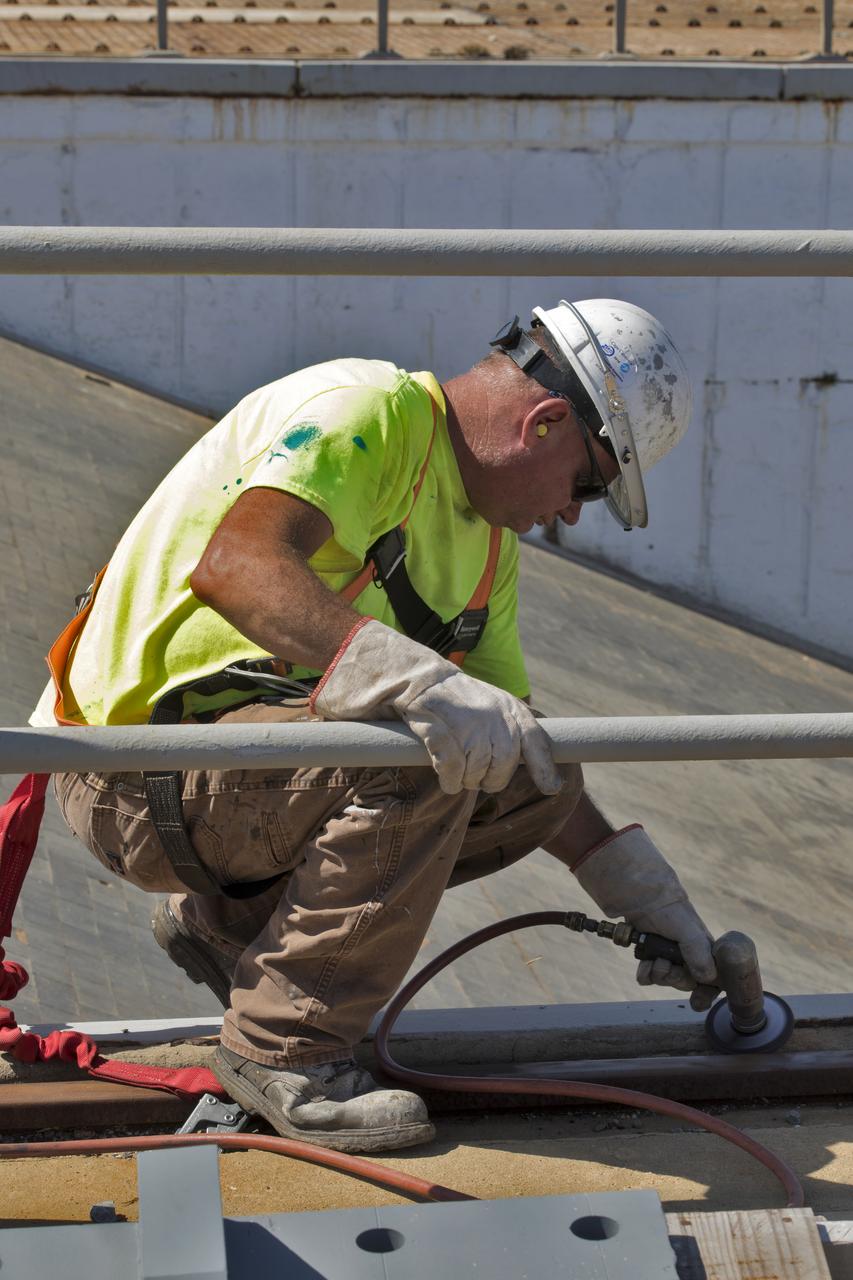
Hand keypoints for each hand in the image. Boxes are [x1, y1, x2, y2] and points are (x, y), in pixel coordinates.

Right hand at [312, 618, 562, 795]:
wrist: (407, 671)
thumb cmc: (448, 699)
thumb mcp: (487, 708)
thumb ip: (508, 732)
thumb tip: (539, 772)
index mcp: (507, 707)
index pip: (534, 739)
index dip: (543, 767)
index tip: (551, 788)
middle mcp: (490, 711)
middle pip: (502, 766)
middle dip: (488, 779)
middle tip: (471, 776)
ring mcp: (462, 715)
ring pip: (477, 767)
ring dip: (465, 780)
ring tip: (454, 775)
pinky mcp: (433, 720)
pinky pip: (451, 762)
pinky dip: (450, 777)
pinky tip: (447, 781)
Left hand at [572, 824, 718, 1010]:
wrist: (638, 896)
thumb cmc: (669, 910)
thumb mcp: (688, 930)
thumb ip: (699, 954)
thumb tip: (707, 979)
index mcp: (704, 949)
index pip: (713, 978)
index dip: (707, 992)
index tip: (698, 1003)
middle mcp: (687, 954)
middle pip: (685, 983)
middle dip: (675, 979)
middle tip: (666, 966)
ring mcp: (668, 954)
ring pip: (666, 980)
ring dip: (659, 974)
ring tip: (654, 961)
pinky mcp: (650, 953)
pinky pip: (648, 976)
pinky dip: (645, 973)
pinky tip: (643, 965)